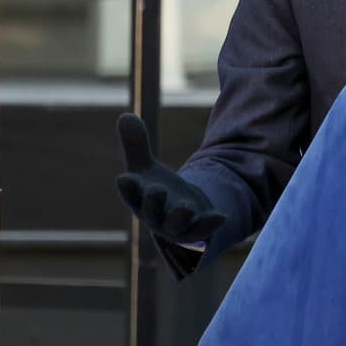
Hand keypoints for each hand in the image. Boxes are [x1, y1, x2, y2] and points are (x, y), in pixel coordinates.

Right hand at [115, 113, 224, 242]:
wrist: (177, 217)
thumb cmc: (155, 190)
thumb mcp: (145, 167)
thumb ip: (135, 144)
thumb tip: (125, 114)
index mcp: (139, 199)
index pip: (130, 194)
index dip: (127, 187)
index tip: (123, 179)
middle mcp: (154, 215)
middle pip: (151, 212)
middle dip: (153, 202)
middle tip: (157, 189)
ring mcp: (175, 226)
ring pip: (176, 224)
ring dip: (180, 215)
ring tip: (187, 205)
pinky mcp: (195, 230)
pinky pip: (202, 230)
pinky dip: (210, 224)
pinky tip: (222, 216)